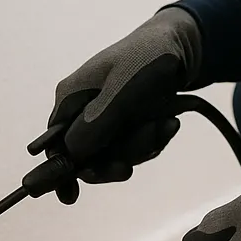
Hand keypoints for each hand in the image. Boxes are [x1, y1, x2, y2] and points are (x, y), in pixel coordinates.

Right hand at [36, 6, 201, 203]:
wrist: (186, 43)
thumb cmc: (148, 58)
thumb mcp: (123, 89)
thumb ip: (97, 123)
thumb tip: (70, 155)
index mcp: (72, 98)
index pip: (54, 145)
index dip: (59, 172)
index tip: (70, 196)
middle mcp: (86, 110)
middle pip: (89, 156)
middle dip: (116, 158)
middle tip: (130, 166)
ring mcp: (110, 117)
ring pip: (118, 154)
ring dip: (143, 145)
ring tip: (165, 124)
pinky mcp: (133, 121)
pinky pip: (139, 146)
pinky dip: (155, 138)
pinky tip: (170, 123)